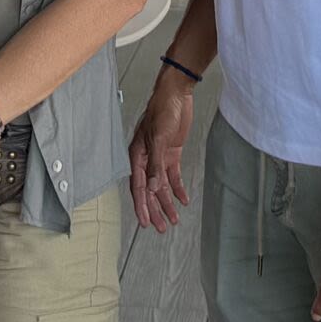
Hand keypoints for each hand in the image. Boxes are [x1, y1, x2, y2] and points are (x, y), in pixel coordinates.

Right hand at [128, 78, 194, 230]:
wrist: (176, 93)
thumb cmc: (162, 111)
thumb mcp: (159, 138)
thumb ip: (156, 165)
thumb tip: (153, 190)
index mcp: (137, 156)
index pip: (138, 187)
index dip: (142, 206)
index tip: (146, 223)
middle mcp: (146, 159)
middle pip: (150, 191)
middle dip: (156, 209)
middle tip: (163, 228)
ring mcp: (159, 156)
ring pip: (161, 185)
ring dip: (167, 202)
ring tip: (174, 220)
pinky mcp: (171, 153)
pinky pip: (173, 175)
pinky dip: (177, 188)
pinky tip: (183, 200)